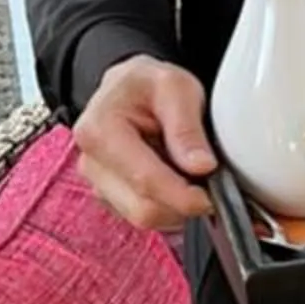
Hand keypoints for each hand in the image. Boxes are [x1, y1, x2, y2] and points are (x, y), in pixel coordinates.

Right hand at [75, 56, 217, 230]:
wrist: (131, 89)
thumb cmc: (149, 85)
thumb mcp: (175, 87)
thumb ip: (187, 127)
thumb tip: (201, 166)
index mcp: (99, 131)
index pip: (144, 180)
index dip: (183, 196)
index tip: (213, 196)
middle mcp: (92, 162)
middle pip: (143, 209)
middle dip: (183, 204)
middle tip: (212, 184)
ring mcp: (99, 184)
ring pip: (145, 218)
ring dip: (177, 208)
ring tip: (191, 175)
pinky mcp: (111, 198)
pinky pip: (146, 217)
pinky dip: (169, 207)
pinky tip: (177, 182)